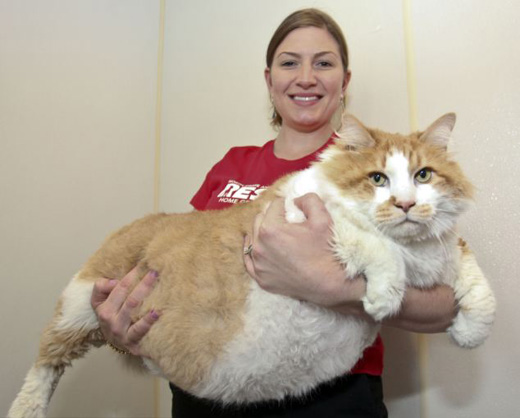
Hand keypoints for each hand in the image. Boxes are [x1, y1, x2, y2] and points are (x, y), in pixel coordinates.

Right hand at [91, 267, 159, 355]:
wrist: (116, 344)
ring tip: (158, 286)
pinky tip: (157, 313)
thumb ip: (102, 288)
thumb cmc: (111, 318)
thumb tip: (114, 281)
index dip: (131, 276)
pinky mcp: (131, 343)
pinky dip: (148, 321)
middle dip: (143, 284)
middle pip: (129, 299)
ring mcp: (121, 332)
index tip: (143, 265)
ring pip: (133, 311)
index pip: (120, 289)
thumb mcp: (100, 303)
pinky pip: (139, 330)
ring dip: (146, 297)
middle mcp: (111, 321)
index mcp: (104, 309)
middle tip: (155, 272)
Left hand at [244, 193, 365, 309]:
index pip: (274, 205)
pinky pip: (249, 260)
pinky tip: (259, 247)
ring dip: (262, 233)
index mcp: (270, 229)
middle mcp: (259, 246)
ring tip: (277, 234)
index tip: (295, 210)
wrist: (330, 284)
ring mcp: (258, 265)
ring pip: (253, 238)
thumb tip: (296, 200)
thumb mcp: (323, 218)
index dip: (286, 205)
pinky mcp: (261, 279)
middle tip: (287, 222)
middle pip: (259, 219)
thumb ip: (309, 200)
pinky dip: (254, 252)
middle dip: (272, 217)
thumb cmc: (326, 251)